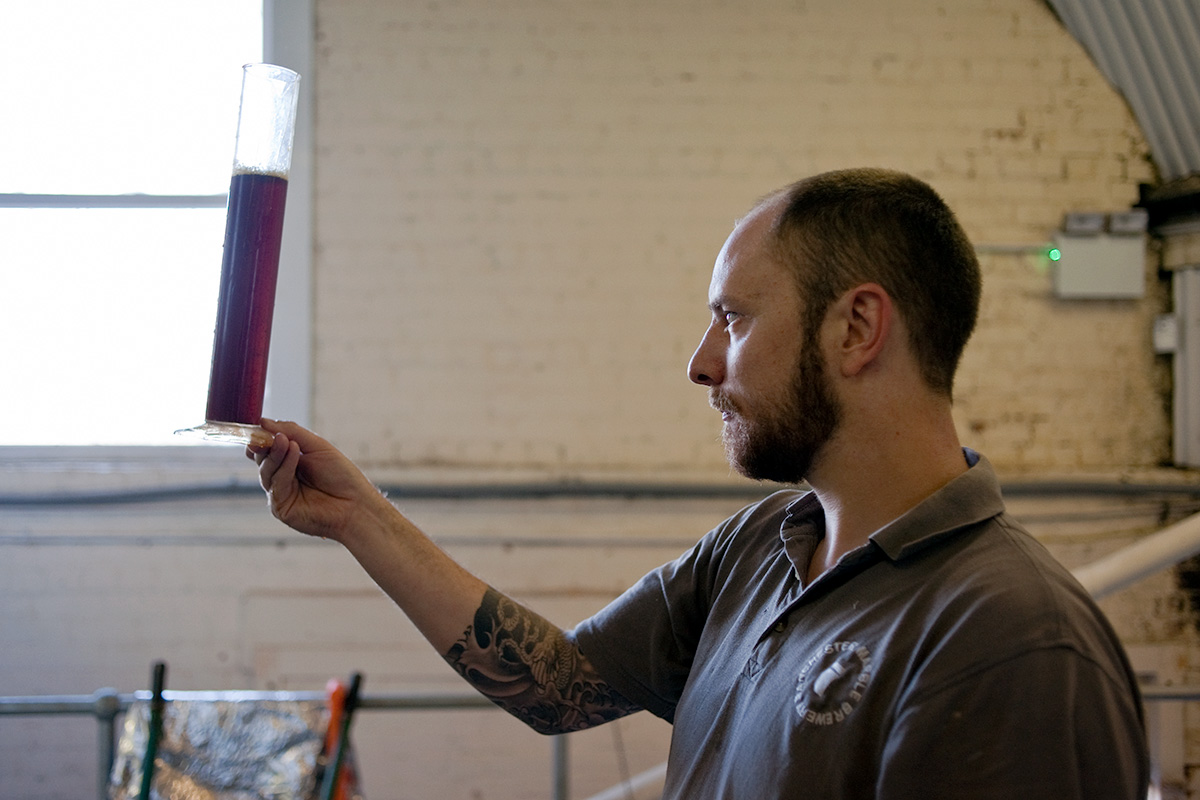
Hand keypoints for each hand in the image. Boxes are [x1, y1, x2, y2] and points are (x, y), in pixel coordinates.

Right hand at [247, 419, 386, 541]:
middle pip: (262, 460)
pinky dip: (284, 467)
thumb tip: (263, 422)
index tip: (259, 426)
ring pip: (266, 471)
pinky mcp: (281, 507)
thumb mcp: (317, 446)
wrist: (356, 503)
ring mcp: (280, 494)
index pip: (267, 449)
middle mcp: (282, 478)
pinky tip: (293, 453)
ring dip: (275, 453)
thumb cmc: (341, 475)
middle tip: (272, 434)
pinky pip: (276, 484)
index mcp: (290, 463)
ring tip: (286, 441)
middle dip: (266, 445)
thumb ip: (292, 432)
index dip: (261, 438)